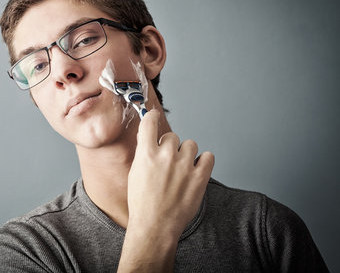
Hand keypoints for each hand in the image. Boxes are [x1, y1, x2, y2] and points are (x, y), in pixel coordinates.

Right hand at [118, 109, 213, 271]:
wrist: (155, 226)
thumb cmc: (142, 202)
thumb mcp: (135, 173)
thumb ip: (143, 153)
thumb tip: (148, 138)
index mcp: (146, 154)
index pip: (150, 121)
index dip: (152, 118)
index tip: (153, 117)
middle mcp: (166, 156)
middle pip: (172, 136)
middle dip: (170, 146)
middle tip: (167, 162)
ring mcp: (185, 166)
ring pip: (190, 145)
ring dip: (186, 153)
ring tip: (181, 169)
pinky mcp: (200, 177)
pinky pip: (208, 156)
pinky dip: (203, 162)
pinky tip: (195, 170)